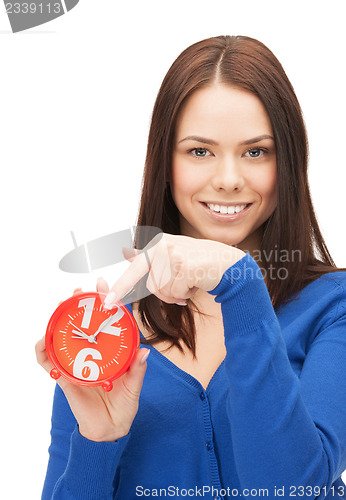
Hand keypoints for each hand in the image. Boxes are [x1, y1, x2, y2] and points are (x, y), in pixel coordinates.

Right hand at [36, 287, 148, 441]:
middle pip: (81, 324)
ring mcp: (76, 363)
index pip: (105, 321)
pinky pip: (48, 362)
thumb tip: (145, 352)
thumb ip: (138, 370)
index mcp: (108, 350)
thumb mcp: (134, 385)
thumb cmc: (125, 403)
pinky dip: (42, 351)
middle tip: (78, 293)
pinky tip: (43, 342)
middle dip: (78, 305)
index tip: (102, 285)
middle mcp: (91, 353)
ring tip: (60, 310)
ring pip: (63, 337)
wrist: (111, 427)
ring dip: (58, 321)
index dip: (103, 302)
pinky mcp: (64, 377)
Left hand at [104, 233, 245, 306]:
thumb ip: (150, 256)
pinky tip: (195, 284)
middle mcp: (162, 247)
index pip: (134, 267)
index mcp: (157, 245)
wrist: (226, 263)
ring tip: (188, 283)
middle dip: (159, 293)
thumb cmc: (198, 262)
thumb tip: (126, 252)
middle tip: (148, 300)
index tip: (107, 301)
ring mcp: (172, 255)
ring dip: (175, 294)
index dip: (119, 287)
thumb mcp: (172, 254)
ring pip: (162, 291)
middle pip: (149, 285)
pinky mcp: (183, 266)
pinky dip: (186, 294)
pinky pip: (176, 293)